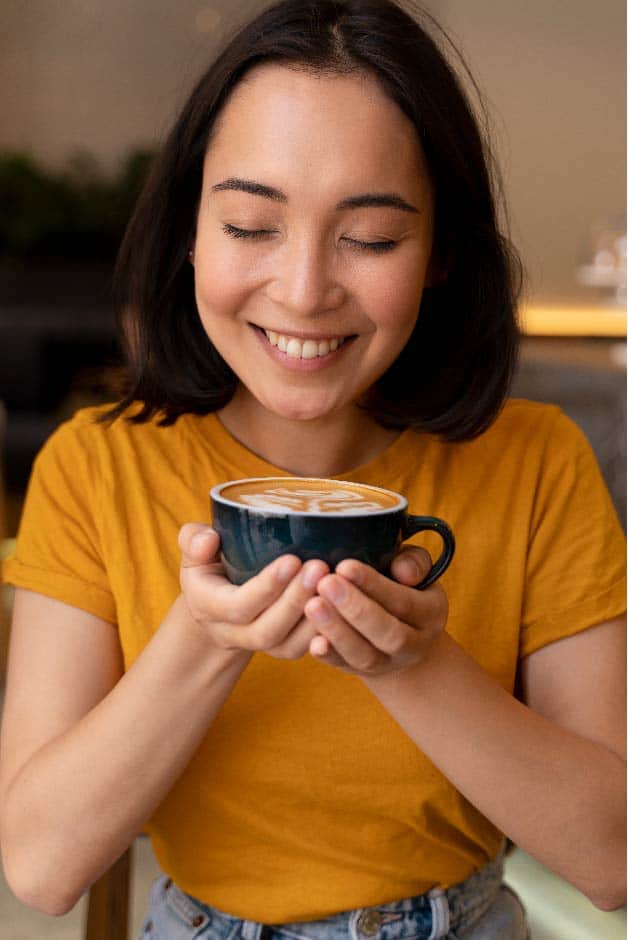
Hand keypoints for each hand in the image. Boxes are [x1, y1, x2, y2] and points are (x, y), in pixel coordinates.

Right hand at [178, 524, 328, 658]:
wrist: (219, 601)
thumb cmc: (210, 563)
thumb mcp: (195, 549)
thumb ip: (194, 540)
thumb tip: (207, 540)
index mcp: (208, 606)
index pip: (237, 606)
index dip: (266, 587)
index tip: (293, 559)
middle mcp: (232, 633)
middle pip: (266, 630)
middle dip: (295, 601)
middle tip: (321, 567)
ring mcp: (259, 644)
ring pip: (288, 644)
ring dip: (315, 618)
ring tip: (337, 584)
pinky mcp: (283, 648)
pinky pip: (305, 650)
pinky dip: (327, 633)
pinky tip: (345, 607)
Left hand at [303, 547, 447, 676]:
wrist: (401, 630)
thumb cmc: (401, 585)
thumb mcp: (413, 567)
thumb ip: (413, 562)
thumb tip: (402, 572)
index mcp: (430, 613)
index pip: (403, 601)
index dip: (374, 585)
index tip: (344, 566)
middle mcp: (414, 643)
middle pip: (388, 633)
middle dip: (356, 609)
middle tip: (325, 584)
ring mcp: (388, 663)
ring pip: (365, 656)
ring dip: (337, 631)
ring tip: (312, 605)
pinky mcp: (361, 671)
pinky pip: (345, 667)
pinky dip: (329, 655)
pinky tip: (313, 641)